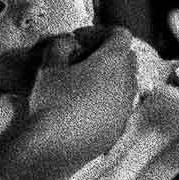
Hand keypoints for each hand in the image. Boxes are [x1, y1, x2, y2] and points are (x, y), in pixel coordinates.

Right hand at [26, 26, 137, 164]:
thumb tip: (68, 42)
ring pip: (125, 82)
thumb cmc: (53, 101)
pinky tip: (84, 107)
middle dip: (106, 53)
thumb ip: (61, 46)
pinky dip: (107, 100)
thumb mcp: (50, 67)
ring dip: (108, 77)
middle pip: (126, 57)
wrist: (54, 147)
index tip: (79, 39)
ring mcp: (127, 106)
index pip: (120, 34)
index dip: (100, 32)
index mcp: (114, 62)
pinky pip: (119, 105)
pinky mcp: (121, 127)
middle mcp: (128, 82)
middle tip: (80, 59)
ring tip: (81, 83)